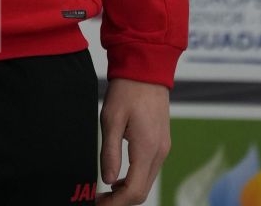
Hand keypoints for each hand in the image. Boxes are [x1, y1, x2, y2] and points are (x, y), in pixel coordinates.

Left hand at [96, 79, 170, 203]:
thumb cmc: (127, 89)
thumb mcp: (111, 118)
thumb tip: (108, 180)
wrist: (146, 68)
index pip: (134, 191)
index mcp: (147, 148)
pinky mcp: (161, 142)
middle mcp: (159, 152)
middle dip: (121, 201)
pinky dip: (135, 179)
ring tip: (105, 191)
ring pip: (147, 182)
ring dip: (127, 191)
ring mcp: (163, 148)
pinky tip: (119, 177)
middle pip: (142, 192)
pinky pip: (149, 170)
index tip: (98, 203)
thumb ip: (110, 152)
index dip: (116, 203)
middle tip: (99, 200)